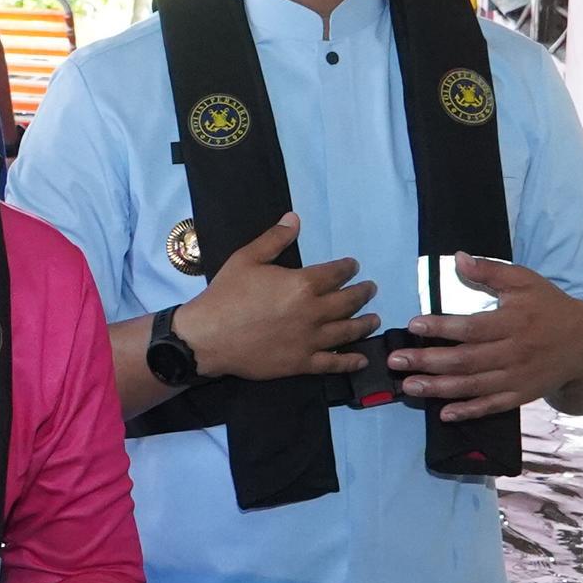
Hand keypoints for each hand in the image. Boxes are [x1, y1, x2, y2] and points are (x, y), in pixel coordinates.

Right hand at [176, 212, 372, 380]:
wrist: (208, 337)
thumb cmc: (226, 294)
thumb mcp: (247, 258)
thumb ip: (274, 239)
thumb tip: (295, 219)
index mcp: (302, 284)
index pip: (336, 273)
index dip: (348, 268)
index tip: (353, 266)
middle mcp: (313, 312)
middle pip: (348, 301)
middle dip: (363, 293)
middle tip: (370, 288)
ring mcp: (310, 340)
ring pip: (348, 331)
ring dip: (365, 324)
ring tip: (374, 319)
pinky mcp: (302, 363)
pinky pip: (333, 363)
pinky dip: (350, 361)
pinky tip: (361, 359)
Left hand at [389, 256, 582, 420]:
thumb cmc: (550, 306)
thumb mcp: (524, 281)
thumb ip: (490, 271)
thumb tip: (457, 258)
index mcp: (513, 322)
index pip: (471, 327)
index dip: (441, 328)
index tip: (413, 325)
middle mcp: (514, 353)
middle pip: (466, 360)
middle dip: (427, 361)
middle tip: (396, 361)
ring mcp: (517, 378)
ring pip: (473, 386)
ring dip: (438, 388)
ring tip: (409, 386)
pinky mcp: (521, 396)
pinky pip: (492, 406)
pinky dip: (469, 411)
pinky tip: (444, 414)